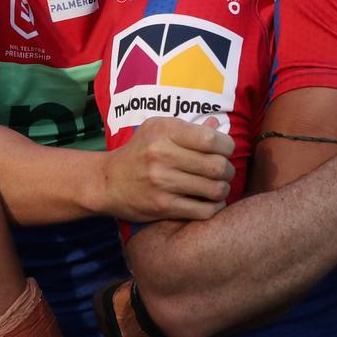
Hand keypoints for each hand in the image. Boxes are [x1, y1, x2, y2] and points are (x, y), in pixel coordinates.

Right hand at [102, 117, 234, 222]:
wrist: (107, 182)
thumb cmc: (138, 152)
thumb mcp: (157, 130)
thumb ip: (188, 129)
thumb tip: (217, 126)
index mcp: (164, 131)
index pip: (211, 139)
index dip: (227, 146)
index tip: (225, 151)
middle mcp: (162, 154)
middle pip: (217, 166)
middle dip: (228, 169)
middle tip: (225, 171)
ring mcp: (162, 182)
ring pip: (214, 189)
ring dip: (223, 189)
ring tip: (218, 186)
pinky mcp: (162, 206)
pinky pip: (204, 210)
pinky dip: (215, 207)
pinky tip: (211, 202)